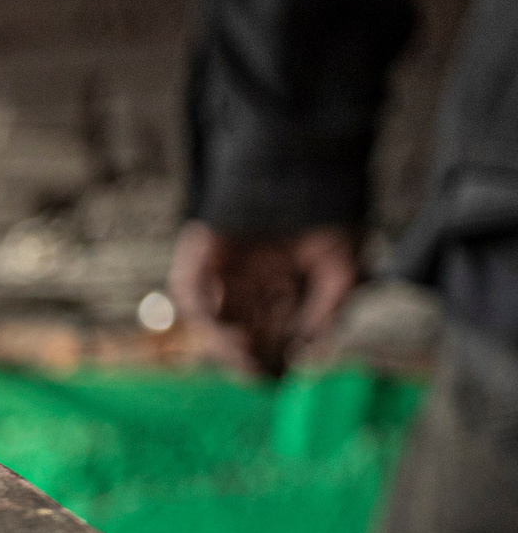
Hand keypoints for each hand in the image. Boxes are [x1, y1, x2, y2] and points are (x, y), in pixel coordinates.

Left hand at [167, 222, 361, 376]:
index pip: (272, 335)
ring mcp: (223, 270)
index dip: (274, 357)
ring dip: (224, 341)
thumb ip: (331, 304)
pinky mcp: (200, 253)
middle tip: (257, 372)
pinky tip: (223, 319)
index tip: (280, 375)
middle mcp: (249, 284)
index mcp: (282, 289)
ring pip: (214, 320)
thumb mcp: (344, 262)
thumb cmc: (328, 206)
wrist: (303, 157)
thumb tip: (309, 346)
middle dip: (247, 356)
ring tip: (242, 350)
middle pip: (241, 334)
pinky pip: (189, 288)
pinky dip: (202, 307)